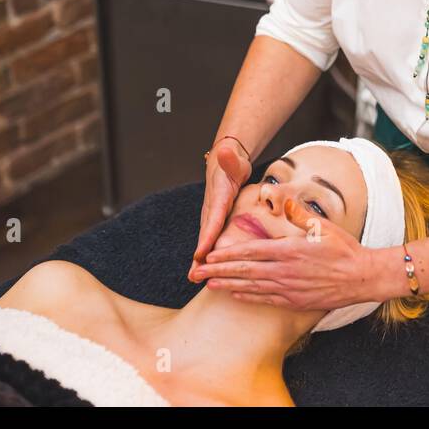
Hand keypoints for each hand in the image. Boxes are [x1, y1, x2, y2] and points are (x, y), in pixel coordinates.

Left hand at [190, 199, 390, 309]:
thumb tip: (279, 198)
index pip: (251, 251)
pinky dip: (247, 296)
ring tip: (208, 283)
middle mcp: (286, 271)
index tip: (209, 254)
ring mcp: (289, 288)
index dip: (228, 254)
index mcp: (290, 249)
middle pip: (245, 271)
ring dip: (228, 285)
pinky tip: (234, 294)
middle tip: (197, 272)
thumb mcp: (321, 225)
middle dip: (218, 271)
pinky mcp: (295, 301)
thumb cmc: (343, 249)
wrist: (362, 277)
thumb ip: (297, 214)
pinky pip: (266, 299)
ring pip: (251, 287)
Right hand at [191, 138, 252, 276]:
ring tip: (196, 278)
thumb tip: (224, 149)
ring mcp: (211, 215)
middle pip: (204, 235)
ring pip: (205, 240)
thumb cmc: (232, 163)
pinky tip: (206, 269)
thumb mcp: (234, 158)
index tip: (201, 253)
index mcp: (218, 196)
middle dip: (199, 256)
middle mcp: (211, 208)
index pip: (213, 218)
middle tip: (193, 276)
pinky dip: (206, 254)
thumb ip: (230, 157)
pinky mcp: (214, 220)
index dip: (207, 237)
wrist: (224, 163)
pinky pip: (210, 239)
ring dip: (200, 259)